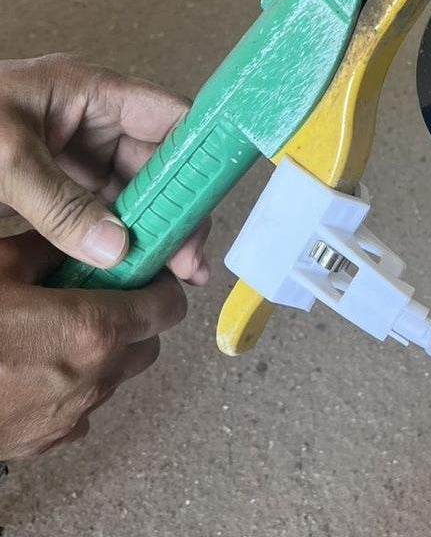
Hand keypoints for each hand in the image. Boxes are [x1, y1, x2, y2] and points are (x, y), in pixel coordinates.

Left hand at [0, 54, 209, 283]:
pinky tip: (130, 266)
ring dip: (153, 228)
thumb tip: (116, 250)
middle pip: (157, 162)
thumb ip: (59, 205)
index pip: (169, 115)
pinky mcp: (58, 180)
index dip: (200, 150)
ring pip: (133, 190)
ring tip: (171, 270)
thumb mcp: (3, 160)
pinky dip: (118, 237)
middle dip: (177, 208)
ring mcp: (75, 150)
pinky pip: (102, 209)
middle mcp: (92, 119)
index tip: (215, 195)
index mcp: (89, 92)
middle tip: (189, 257)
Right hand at [0, 231, 186, 458]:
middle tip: (101, 294)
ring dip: (106, 350)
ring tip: (60, 327)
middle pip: (148, 344)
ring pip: (117, 376)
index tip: (149, 272)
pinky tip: (38, 363)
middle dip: (135, 317)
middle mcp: (92, 379)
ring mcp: (68, 417)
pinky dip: (76, 384)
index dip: (163, 284)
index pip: (167, 307)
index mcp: (91, 331)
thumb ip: (55, 247)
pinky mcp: (43, 442)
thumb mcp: (0, 266)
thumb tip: (86, 236)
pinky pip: (83, 407)